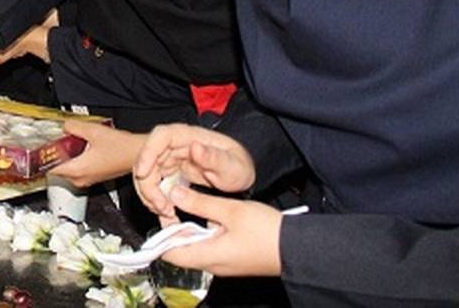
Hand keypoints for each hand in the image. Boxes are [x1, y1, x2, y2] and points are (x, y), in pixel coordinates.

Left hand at [48, 121, 144, 186]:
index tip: (39, 149)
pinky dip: (77, 159)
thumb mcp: (93, 131)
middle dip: (56, 154)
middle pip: (57, 168)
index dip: (43, 158)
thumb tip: (65, 126)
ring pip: (68, 168)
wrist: (138, 155)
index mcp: (77, 170)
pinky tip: (82, 147)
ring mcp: (88, 179)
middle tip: (56, 139)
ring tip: (71, 141)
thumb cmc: (121, 148)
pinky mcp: (94, 176)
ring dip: (67, 156)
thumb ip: (74, 127)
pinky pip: (78, 169)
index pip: (49, 169)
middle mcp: (80, 179)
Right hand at [133, 123, 255, 219]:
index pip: (160, 137)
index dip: (146, 153)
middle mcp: (174, 147)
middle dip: (148, 185)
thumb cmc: (237, 167)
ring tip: (166, 213)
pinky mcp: (169, 174)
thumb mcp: (231, 165)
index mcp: (188, 136)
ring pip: (147, 176)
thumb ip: (214, 157)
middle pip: (148, 160)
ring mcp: (169, 160)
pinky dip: (156, 201)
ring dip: (151, 196)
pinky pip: (154, 187)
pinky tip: (167, 214)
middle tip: (162, 206)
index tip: (142, 173)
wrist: (239, 180)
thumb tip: (195, 147)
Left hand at [157, 186, 282, 276]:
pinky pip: (211, 247)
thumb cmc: (266, 231)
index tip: (162, 212)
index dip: (161, 234)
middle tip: (175, 201)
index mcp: (208, 257)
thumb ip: (199, 203)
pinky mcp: (234, 259)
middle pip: (182, 250)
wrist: (298, 248)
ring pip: (197, 247)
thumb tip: (174, 194)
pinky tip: (211, 215)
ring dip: (191, 228)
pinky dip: (205, 232)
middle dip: (176, 227)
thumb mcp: (230, 210)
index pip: (170, 254)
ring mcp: (224, 263)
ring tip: (191, 203)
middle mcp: (213, 265)